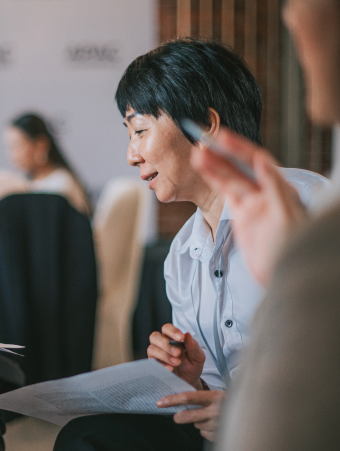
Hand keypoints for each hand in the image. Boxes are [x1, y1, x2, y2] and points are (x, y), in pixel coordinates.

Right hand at [147, 324, 205, 389]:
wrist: (190, 381)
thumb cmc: (192, 366)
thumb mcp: (198, 357)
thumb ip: (193, 346)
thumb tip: (187, 335)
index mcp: (172, 338)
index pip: (167, 328)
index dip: (172, 331)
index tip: (181, 338)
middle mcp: (161, 344)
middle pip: (155, 336)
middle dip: (166, 344)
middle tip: (178, 353)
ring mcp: (156, 354)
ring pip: (152, 349)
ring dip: (164, 355)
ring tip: (177, 362)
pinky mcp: (154, 365)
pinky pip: (152, 362)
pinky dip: (161, 365)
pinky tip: (170, 369)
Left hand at [156, 390, 225, 440]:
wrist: (253, 413)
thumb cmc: (231, 402)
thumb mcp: (218, 395)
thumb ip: (202, 398)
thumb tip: (181, 401)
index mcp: (215, 396)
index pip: (188, 397)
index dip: (172, 400)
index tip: (160, 402)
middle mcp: (217, 411)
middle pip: (189, 415)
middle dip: (179, 417)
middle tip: (177, 416)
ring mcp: (219, 425)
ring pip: (197, 425)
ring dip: (198, 422)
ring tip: (209, 417)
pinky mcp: (222, 436)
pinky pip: (205, 434)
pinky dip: (206, 430)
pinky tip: (214, 425)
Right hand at [191, 128, 305, 285]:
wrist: (283, 275)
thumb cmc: (291, 249)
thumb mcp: (286, 217)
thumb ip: (275, 188)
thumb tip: (263, 161)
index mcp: (281, 188)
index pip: (257, 161)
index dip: (239, 149)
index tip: (222, 138)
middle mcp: (267, 192)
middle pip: (241, 167)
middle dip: (222, 153)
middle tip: (203, 140)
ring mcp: (253, 203)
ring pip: (230, 179)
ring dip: (213, 165)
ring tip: (197, 154)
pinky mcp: (241, 215)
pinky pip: (225, 193)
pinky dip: (214, 180)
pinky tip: (203, 169)